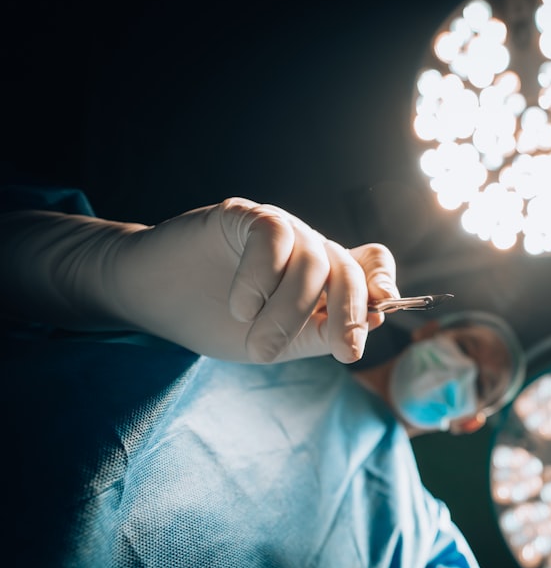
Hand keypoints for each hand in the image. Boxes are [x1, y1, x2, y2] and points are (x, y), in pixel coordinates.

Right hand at [106, 197, 397, 363]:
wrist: (151, 301)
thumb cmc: (215, 321)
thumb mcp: (277, 342)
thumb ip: (321, 332)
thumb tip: (374, 320)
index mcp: (322, 279)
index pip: (370, 265)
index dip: (383, 281)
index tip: (382, 310)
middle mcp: (307, 249)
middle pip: (349, 269)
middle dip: (351, 313)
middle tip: (343, 351)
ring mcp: (279, 230)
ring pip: (312, 261)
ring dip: (291, 313)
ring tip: (259, 347)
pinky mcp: (244, 215)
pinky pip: (274, 236)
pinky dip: (261, 279)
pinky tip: (241, 306)